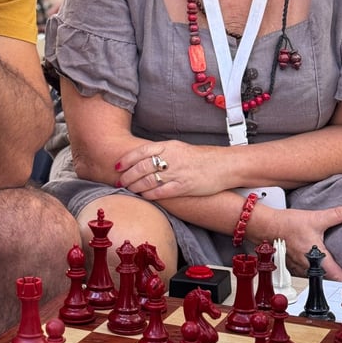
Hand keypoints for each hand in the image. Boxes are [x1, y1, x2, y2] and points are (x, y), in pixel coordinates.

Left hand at [114, 140, 229, 196]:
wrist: (224, 165)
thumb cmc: (201, 158)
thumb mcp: (179, 148)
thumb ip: (162, 151)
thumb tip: (143, 158)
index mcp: (169, 146)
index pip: (141, 151)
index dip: (126, 159)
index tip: (117, 166)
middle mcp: (171, 158)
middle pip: (142, 167)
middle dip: (128, 176)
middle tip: (120, 182)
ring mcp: (177, 172)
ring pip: (148, 180)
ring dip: (136, 186)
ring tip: (129, 190)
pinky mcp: (184, 186)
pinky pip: (162, 192)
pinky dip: (150, 195)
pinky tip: (144, 197)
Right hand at [266, 204, 341, 282]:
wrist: (264, 226)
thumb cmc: (286, 224)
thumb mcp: (315, 218)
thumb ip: (337, 214)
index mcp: (317, 258)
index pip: (338, 276)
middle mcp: (308, 266)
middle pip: (328, 278)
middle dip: (339, 277)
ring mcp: (299, 267)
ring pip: (316, 276)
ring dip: (325, 274)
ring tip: (334, 270)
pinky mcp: (291, 264)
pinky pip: (306, 271)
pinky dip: (313, 269)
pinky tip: (314, 262)